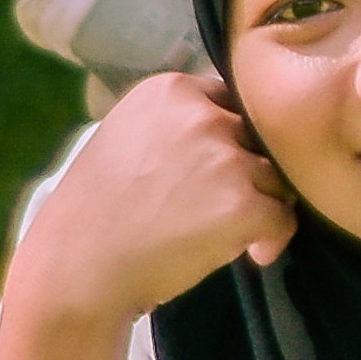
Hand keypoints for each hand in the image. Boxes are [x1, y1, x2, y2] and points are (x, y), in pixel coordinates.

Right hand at [4, 73, 294, 333]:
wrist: (76, 269)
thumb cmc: (96, 212)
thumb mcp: (127, 137)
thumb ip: (178, 123)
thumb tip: (234, 130)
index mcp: (172, 90)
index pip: (232, 103)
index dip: (231, 141)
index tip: (213, 174)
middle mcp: (203, 114)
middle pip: (258, 136)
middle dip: (250, 171)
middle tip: (221, 207)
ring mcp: (225, 158)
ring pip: (277, 175)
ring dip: (264, 203)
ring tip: (230, 231)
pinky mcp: (243, 204)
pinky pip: (284, 218)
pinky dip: (273, 239)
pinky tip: (250, 253)